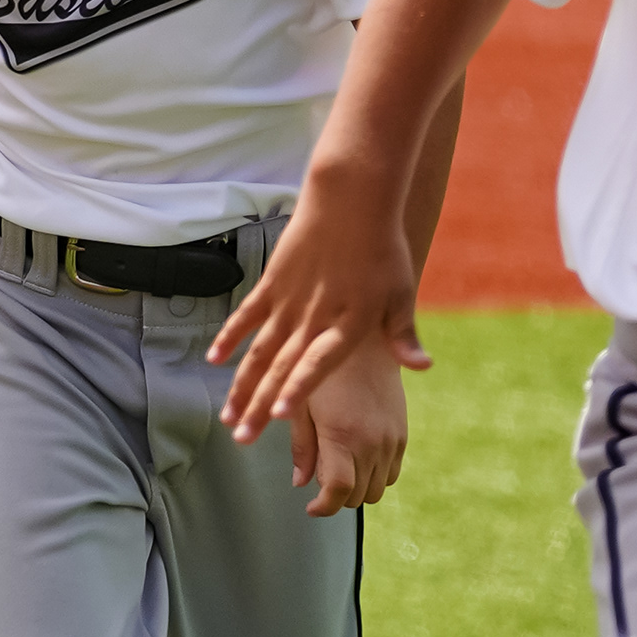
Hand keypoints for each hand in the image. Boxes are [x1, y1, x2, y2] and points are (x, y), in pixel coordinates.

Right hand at [212, 181, 426, 445]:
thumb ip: (403, 335)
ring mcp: (288, 301)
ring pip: (258, 351)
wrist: (351, 198)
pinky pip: (247, 316)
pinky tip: (214, 360)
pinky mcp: (273, 282)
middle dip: (258, 406)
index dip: (298, 390)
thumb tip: (423, 368)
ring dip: (241, 385)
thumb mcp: (401, 293)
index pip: (317, 365)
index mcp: (345, 324)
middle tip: (239, 438)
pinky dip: (230, 338)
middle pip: (280, 369)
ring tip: (226, 416)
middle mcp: (312, 317)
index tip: (279, 416)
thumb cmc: (382, 248)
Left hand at [287, 338, 408, 517]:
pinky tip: (358, 458)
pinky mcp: (402, 434)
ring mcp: (391, 440)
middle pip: (357, 496)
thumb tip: (300, 481)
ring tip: (340, 468)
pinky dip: (375, 476)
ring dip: (357, 488)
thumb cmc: (327, 369)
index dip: (323, 507)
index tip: (311, 506)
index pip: (339, 491)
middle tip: (321, 480)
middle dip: (336, 497)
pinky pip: (392, 473)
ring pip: (377, 490)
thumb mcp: (303, 404)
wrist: (369, 341)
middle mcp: (371, 441)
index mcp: (342, 434)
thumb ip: (302, 445)